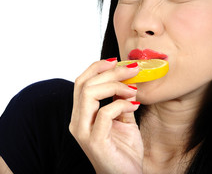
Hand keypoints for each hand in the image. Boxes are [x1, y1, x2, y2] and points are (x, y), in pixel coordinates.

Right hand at [69, 59, 143, 173]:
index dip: (97, 67)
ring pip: (89, 93)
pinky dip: (121, 104)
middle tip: (133, 70)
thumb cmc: (124, 150)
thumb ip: (120, 101)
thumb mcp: (123, 119)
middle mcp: (77, 121)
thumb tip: (125, 79)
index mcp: (82, 115)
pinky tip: (133, 107)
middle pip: (85, 83)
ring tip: (133, 90)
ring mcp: (83, 132)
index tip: (117, 61)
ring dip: (115, 86)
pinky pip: (105, 113)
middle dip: (111, 72)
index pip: (81, 82)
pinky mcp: (94, 141)